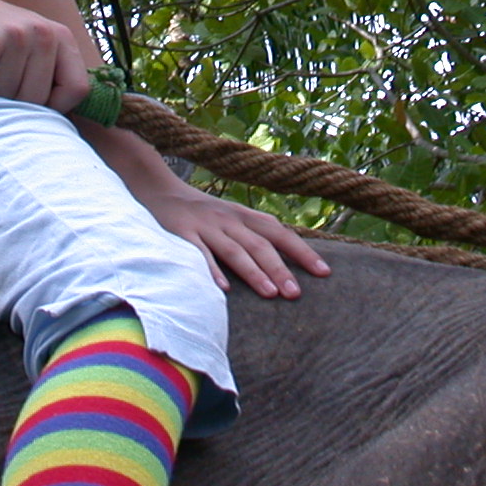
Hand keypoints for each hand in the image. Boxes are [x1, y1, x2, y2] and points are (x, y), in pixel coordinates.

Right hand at [0, 0, 86, 110]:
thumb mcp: (32, 44)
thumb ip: (50, 73)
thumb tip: (59, 126)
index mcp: (61, 36)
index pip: (78, 89)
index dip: (56, 106)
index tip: (34, 103)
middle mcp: (42, 33)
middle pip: (38, 98)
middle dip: (15, 102)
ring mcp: (14, 36)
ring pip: (8, 96)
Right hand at [137, 187, 332, 299]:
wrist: (161, 190)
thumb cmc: (204, 213)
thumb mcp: (233, 218)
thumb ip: (256, 235)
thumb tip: (289, 260)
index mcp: (245, 216)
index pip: (280, 233)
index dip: (302, 252)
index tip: (324, 272)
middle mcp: (230, 220)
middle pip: (261, 245)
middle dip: (281, 269)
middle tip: (296, 293)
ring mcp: (207, 226)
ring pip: (235, 251)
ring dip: (254, 273)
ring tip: (271, 294)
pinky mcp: (183, 234)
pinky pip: (199, 253)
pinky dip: (212, 270)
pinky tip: (223, 289)